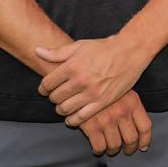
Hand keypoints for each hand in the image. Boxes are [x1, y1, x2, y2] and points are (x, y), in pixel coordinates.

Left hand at [37, 35, 151, 126]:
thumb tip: (37, 51)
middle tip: (57, 96)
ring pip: (65, 109)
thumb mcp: (80, 46)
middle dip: (53, 98)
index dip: (44, 88)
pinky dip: (72, 120)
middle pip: (55, 97)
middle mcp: (80, 81)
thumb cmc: (104, 47)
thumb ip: (57, 52)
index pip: (47, 84)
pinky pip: (81, 117)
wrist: (130, 51)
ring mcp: (91, 93)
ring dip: (61, 109)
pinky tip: (71, 118)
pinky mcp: (102, 101)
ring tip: (64, 106)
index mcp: (72, 66)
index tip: (46, 89)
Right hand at [78, 89, 152, 155]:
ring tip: (112, 149)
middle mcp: (122, 112)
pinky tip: (99, 148)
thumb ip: (132, 105)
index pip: (145, 127)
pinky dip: (99, 150)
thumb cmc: (103, 85)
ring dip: (114, 150)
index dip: (145, 140)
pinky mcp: (91, 126)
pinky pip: (99, 146)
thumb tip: (139, 125)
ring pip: (115, 145)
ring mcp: (107, 120)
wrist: (82, 82)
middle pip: (131, 139)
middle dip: (129, 148)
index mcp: (132, 102)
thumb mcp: (123, 89)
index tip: (143, 146)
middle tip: (127, 149)